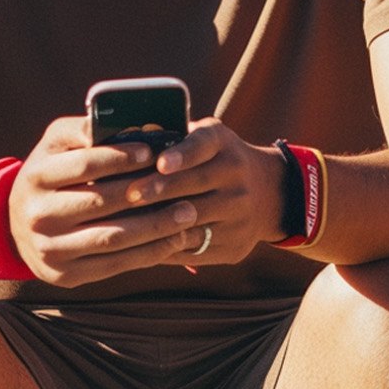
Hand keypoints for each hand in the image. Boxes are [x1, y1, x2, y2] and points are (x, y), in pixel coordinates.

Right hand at [8, 115, 211, 287]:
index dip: (120, 158)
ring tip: (188, 214)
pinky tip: (174, 239)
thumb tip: (129, 124)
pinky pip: (115, 265)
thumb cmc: (53, 176)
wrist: (18, 227)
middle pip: (100, 203)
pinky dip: (149, 253)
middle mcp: (37, 215)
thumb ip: (85, 131)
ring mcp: (50, 249)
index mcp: (35, 176)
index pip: (83, 165)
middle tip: (185, 185)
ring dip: (156, 227)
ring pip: (112, 238)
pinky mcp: (65, 275)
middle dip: (147, 193)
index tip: (153, 153)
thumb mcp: (57, 147)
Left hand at [123, 116, 286, 267]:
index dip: (182, 155)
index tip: (161, 162)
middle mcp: (237, 177)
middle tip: (130, 194)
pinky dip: (168, 248)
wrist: (268, 194)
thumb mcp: (203, 139)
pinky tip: (143, 246)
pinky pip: (196, 250)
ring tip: (130, 222)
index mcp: (223, 144)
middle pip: (197, 185)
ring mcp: (240, 214)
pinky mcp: (235, 246)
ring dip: (161, 222)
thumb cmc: (213, 161)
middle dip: (161, 190)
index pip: (203, 145)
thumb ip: (170, 138)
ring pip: (195, 221)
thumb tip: (121, 141)